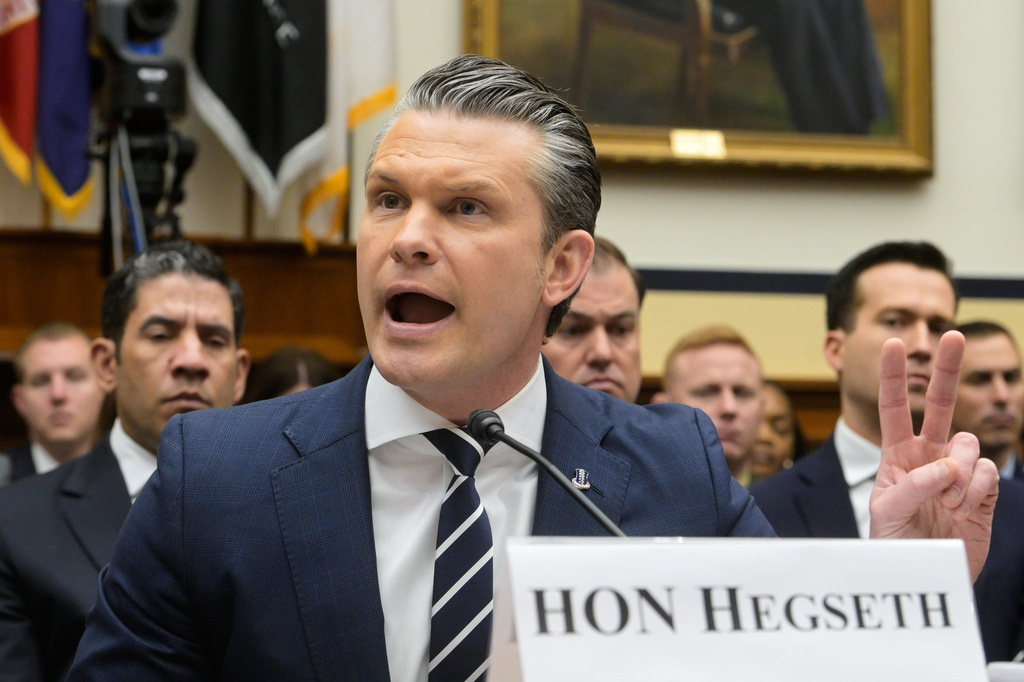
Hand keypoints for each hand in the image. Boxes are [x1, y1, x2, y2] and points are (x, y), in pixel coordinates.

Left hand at [868, 331, 998, 580]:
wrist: (925, 575)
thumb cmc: (894, 543)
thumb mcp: (886, 512)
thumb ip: (912, 484)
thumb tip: (948, 465)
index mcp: (897, 455)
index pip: (894, 407)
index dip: (894, 375)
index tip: (892, 342)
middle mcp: (929, 456)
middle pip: (942, 404)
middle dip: (947, 369)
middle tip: (953, 334)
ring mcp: (959, 471)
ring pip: (970, 443)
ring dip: (959, 470)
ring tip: (947, 500)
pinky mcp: (984, 491)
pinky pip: (988, 472)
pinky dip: (976, 489)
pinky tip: (965, 507)